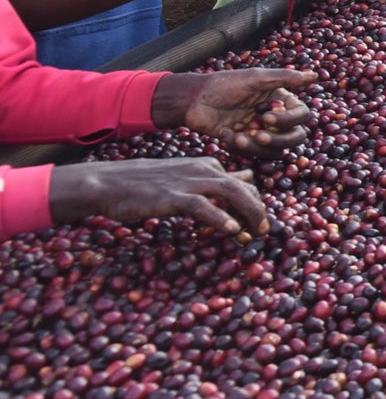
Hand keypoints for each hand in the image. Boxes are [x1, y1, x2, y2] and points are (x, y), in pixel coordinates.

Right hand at [47, 159, 268, 239]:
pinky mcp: (173, 196)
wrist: (108, 182)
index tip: (258, 223)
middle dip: (258, 209)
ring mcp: (189, 181)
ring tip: (255, 233)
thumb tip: (236, 189)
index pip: (243, 182)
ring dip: (248, 213)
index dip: (254, 203)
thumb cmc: (143, 184)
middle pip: (244, 187)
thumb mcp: (182, 178)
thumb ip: (208, 185)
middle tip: (264, 230)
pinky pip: (202, 206)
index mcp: (207, 166)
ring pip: (231, 192)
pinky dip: (219, 217)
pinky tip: (231, 230)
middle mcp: (203, 170)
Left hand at [163, 69, 319, 156]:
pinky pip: (254, 155)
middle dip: (277, 140)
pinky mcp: (244, 144)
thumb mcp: (255, 78)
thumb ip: (284, 77)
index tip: (266, 117)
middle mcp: (274, 117)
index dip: (288, 120)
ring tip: (237, 138)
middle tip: (257, 135)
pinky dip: (240, 148)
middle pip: (295, 137)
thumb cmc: (224, 85)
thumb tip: (314, 76)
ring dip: (257, 147)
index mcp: (280, 100)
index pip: (301, 115)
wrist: (193, 100)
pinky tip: (225, 135)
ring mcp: (260, 132)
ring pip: (275, 151)